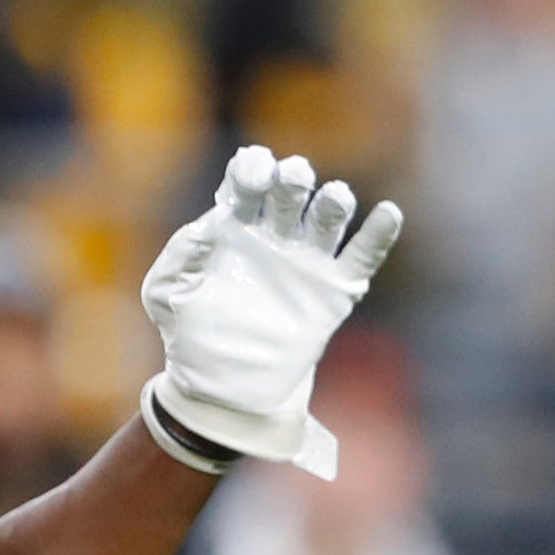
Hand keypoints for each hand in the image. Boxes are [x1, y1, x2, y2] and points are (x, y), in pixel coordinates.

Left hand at [142, 147, 406, 475]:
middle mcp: (275, 232)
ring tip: (334, 199)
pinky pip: (362, 256)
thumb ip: (179, 256)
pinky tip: (389, 213)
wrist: (220, 384)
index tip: (249, 179)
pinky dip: (379, 234)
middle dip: (293, 178)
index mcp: (235, 223)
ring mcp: (306, 259)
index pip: (249, 179)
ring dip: (333, 200)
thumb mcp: (166, 294)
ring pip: (328, 216)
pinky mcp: (334, 289)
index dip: (253, 169)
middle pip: (291, 189)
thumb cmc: (189, 332)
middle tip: (291, 181)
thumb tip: (207, 225)